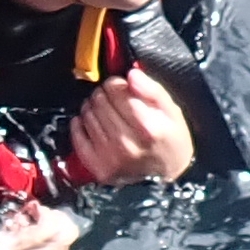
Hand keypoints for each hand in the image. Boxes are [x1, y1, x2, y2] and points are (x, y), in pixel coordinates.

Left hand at [64, 64, 195, 185]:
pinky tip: (91, 121)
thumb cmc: (169, 139)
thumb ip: (152, 90)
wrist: (167, 175)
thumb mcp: (172, 112)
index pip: (117, 91)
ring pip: (87, 114)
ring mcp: (110, 157)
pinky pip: (77, 135)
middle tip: (111, 97)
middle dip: (104, 93)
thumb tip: (131, 74)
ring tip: (103, 109)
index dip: (116, 83)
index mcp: (148, 127)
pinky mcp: (98, 166)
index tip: (120, 85)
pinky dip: (80, 123)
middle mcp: (127, 143)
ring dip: (92, 106)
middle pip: (100, 101)